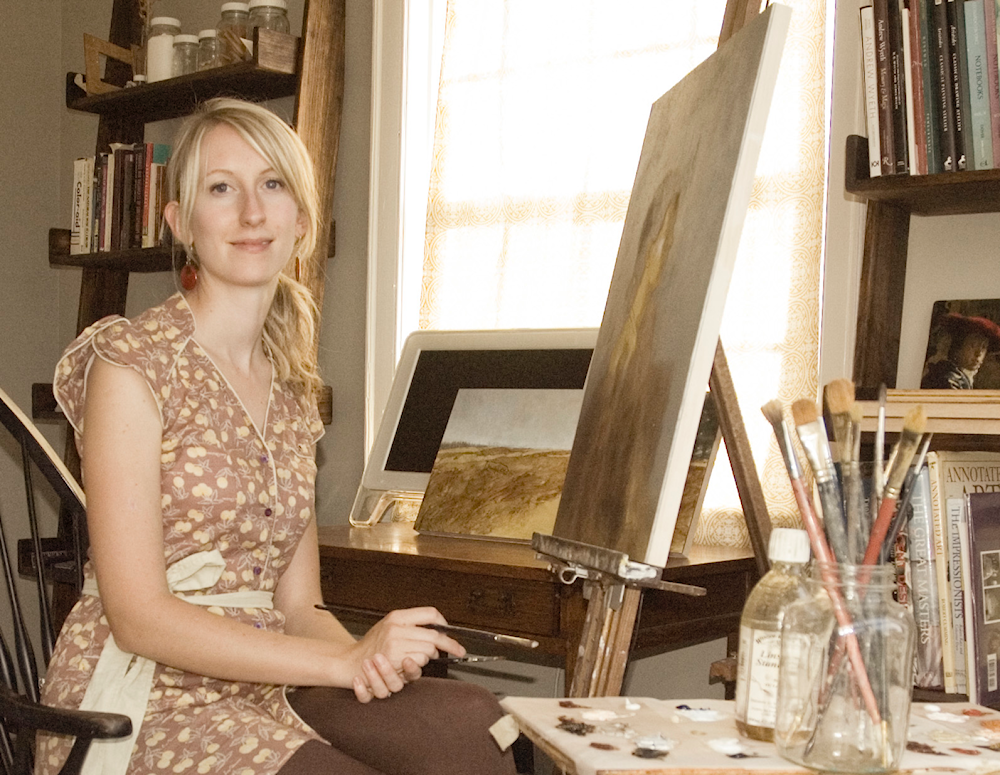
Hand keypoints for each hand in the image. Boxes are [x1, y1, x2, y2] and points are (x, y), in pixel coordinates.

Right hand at [348, 607, 464, 702]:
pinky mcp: (393, 658)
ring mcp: (394, 642)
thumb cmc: (371, 647)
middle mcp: (396, 627)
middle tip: (454, 650)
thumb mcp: (390, 626)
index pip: (430, 613)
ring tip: (417, 658)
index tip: (450, 632)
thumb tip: (438, 629)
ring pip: (428, 650)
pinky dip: (417, 667)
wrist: (350, 662)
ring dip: (428, 657)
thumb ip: (411, 625)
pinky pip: (418, 663)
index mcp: (397, 616)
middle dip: (447, 645)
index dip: (444, 624)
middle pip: (434, 634)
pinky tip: (409, 665)